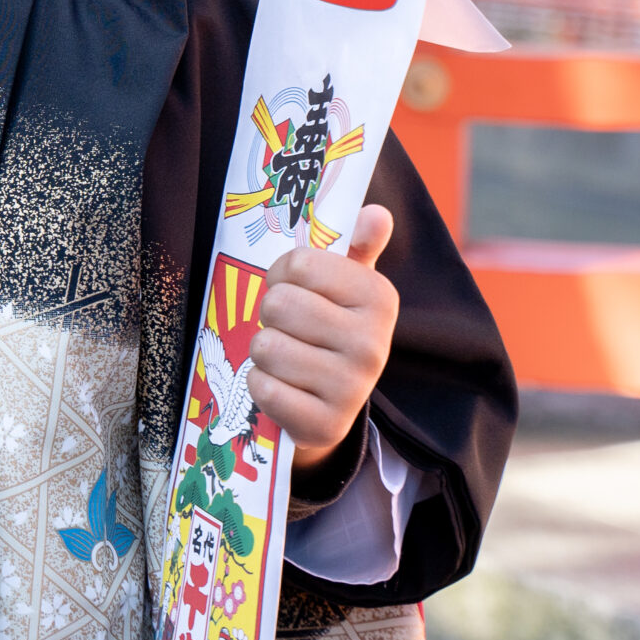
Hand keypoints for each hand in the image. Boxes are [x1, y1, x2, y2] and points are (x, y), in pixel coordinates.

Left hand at [246, 204, 398, 469]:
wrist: (330, 404)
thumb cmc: (329, 327)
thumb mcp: (346, 284)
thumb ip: (357, 244)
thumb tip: (376, 213)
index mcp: (379, 298)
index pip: (300, 265)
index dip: (281, 274)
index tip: (293, 287)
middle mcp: (374, 344)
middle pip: (279, 305)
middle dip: (270, 314)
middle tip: (286, 326)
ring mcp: (353, 389)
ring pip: (266, 347)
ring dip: (263, 351)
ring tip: (284, 356)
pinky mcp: (326, 425)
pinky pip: (264, 388)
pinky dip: (260, 385)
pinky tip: (282, 386)